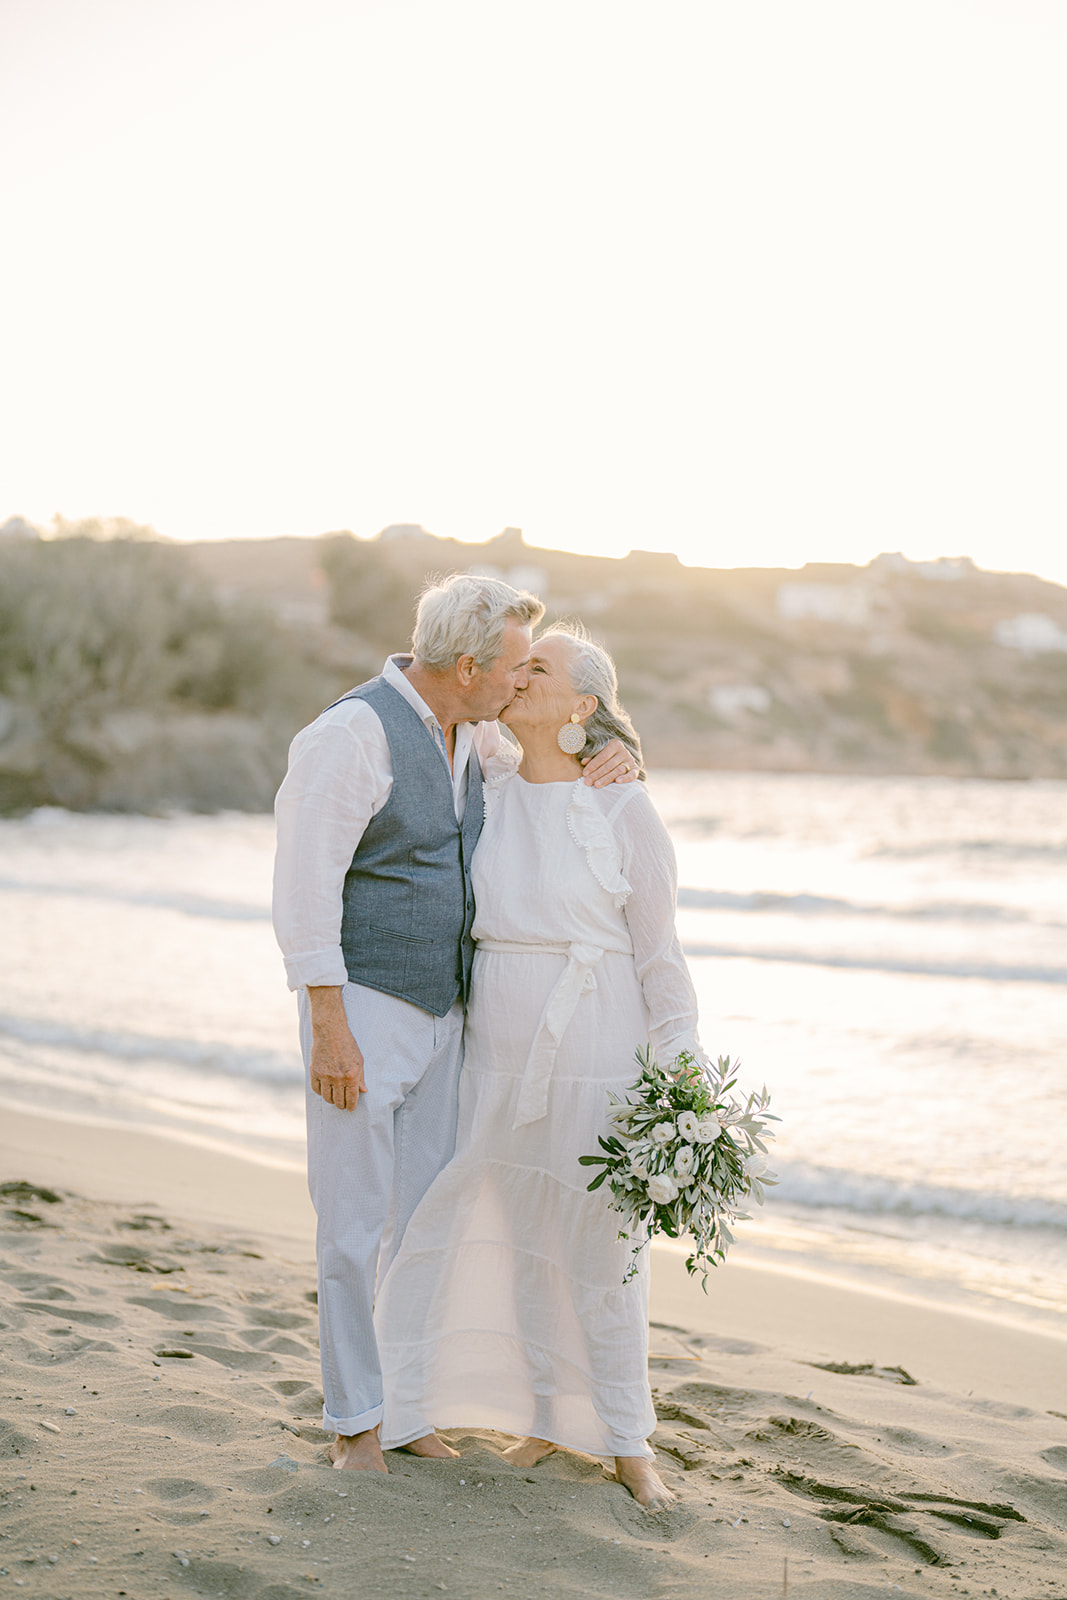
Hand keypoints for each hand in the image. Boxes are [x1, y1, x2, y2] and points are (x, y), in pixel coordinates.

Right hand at [307, 986, 365, 1109]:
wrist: (330, 1032)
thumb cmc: (347, 1045)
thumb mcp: (359, 1060)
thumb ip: (360, 1077)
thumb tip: (363, 1091)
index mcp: (351, 1076)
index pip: (351, 1099)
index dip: (351, 1106)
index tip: (350, 1108)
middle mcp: (338, 1078)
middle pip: (338, 1101)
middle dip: (342, 1105)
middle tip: (342, 1104)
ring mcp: (325, 1075)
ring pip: (327, 1097)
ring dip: (331, 1100)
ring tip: (334, 1099)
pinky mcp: (314, 1072)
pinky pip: (316, 1089)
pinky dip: (320, 1092)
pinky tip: (324, 1090)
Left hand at [581, 737, 638, 786]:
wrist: (621, 758)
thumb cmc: (605, 756)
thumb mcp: (598, 753)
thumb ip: (591, 756)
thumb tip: (584, 762)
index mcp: (614, 744)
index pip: (603, 756)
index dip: (593, 765)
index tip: (584, 773)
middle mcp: (624, 751)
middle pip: (609, 765)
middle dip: (597, 774)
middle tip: (588, 782)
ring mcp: (630, 760)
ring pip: (618, 771)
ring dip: (606, 779)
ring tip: (596, 785)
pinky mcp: (635, 769)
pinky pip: (632, 775)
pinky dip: (625, 778)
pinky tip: (617, 782)